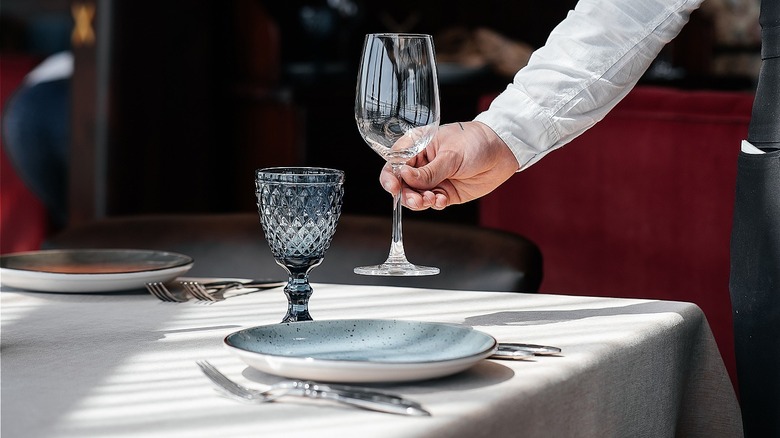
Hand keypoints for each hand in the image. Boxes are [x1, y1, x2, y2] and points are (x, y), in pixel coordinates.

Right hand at [380, 121, 519, 209]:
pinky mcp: (445, 192)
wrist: (502, 151)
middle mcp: (421, 164)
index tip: (394, 188)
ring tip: (431, 200)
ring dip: (420, 202)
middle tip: (417, 200)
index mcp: (417, 146)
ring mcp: (433, 179)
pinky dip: (434, 204)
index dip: (391, 177)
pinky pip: (432, 202)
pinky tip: (441, 200)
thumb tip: (404, 178)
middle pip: (402, 184)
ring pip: (416, 196)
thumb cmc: (476, 142)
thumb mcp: (451, 155)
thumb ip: (428, 171)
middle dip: (406, 195)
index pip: (395, 162)